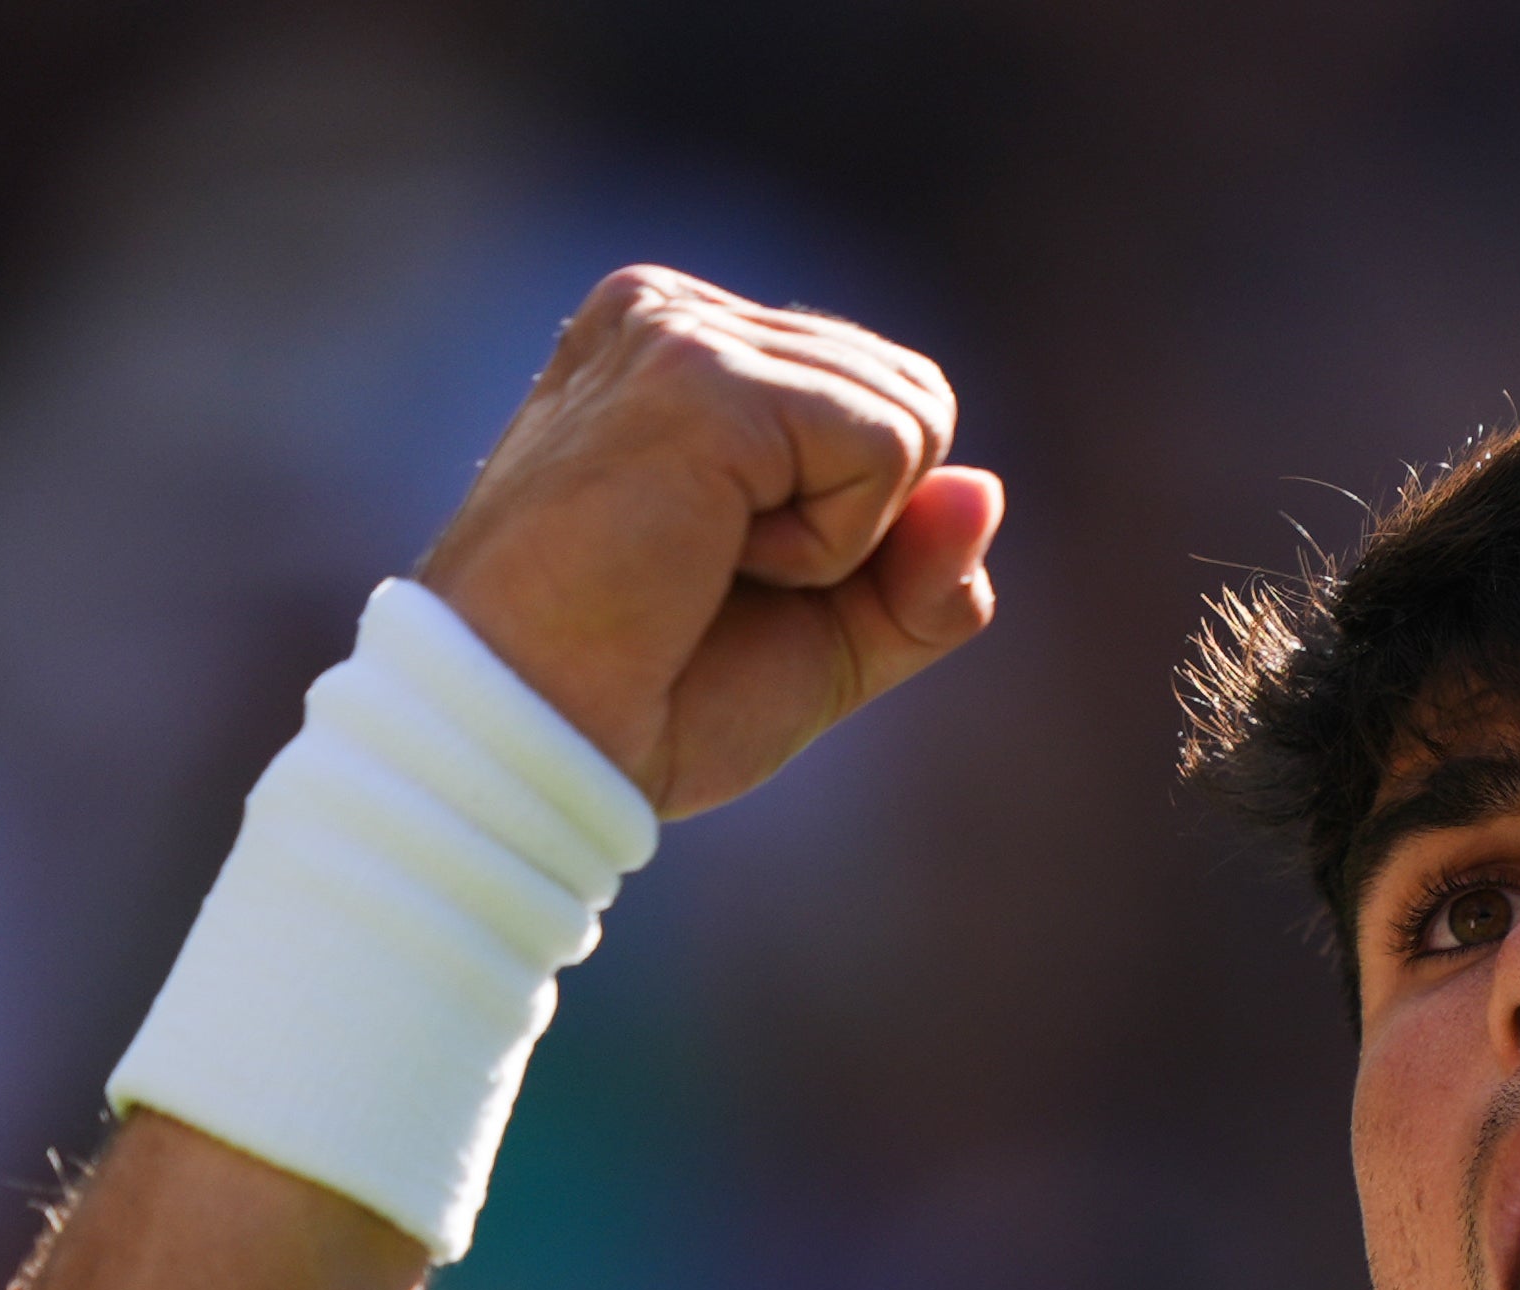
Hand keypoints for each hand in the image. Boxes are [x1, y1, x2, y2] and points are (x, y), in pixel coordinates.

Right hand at [417, 266, 1002, 815]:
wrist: (532, 745)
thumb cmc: (654, 699)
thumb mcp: (831, 637)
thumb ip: (922, 573)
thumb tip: (987, 489)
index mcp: (687, 346)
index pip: (887, 401)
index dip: (863, 530)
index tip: (728, 576)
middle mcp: (675, 313)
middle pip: (916, 397)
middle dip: (863, 528)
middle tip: (718, 579)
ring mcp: (681, 329)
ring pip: (911, 418)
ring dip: (840, 541)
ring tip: (702, 567)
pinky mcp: (699, 370)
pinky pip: (885, 449)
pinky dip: (830, 544)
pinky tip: (712, 559)